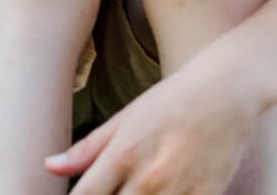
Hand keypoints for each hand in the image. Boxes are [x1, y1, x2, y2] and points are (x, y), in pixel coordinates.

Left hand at [46, 62, 262, 194]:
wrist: (227, 92)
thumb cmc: (170, 101)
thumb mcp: (124, 119)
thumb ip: (87, 149)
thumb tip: (49, 166)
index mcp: (121, 155)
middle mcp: (148, 178)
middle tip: (111, 189)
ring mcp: (180, 191)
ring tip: (132, 191)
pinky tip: (161, 192)